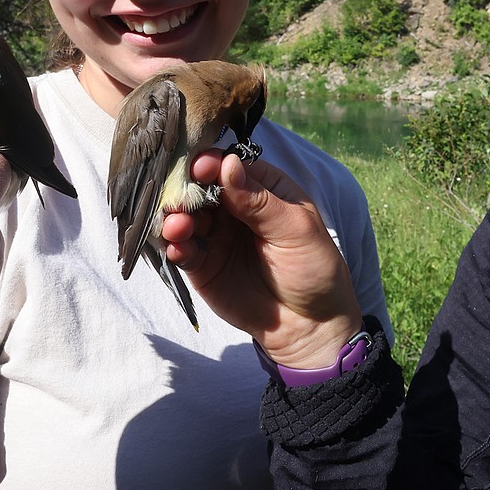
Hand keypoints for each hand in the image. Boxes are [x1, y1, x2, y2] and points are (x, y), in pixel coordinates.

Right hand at [162, 151, 362, 369]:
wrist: (310, 325)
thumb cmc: (313, 268)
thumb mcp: (294, 230)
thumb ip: (259, 201)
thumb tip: (228, 164)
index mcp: (262, 188)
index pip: (230, 167)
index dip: (212, 164)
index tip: (199, 168)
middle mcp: (234, 207)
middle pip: (200, 188)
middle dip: (185, 190)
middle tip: (178, 199)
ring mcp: (217, 236)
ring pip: (186, 217)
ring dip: (176, 217)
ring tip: (178, 227)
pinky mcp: (203, 265)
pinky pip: (183, 249)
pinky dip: (175, 246)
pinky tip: (178, 247)